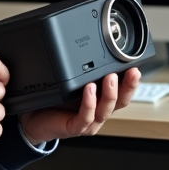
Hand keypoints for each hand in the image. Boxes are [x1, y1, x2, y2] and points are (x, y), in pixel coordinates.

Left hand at [19, 67, 139, 144]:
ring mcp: (88, 121)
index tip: (136, 65)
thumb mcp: (70, 81)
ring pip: (106, 109)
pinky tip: (89, 91)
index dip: (131, 80)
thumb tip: (85, 41)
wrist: (33, 120)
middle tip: (132, 71)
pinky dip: (89, 104)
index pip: (122, 90)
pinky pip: (86, 117)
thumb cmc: (52, 101)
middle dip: (129, 86)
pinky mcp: (75, 128)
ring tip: (110, 77)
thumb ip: (81, 68)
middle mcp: (98, 111)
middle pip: (121, 101)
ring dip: (110, 93)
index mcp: (100, 99)